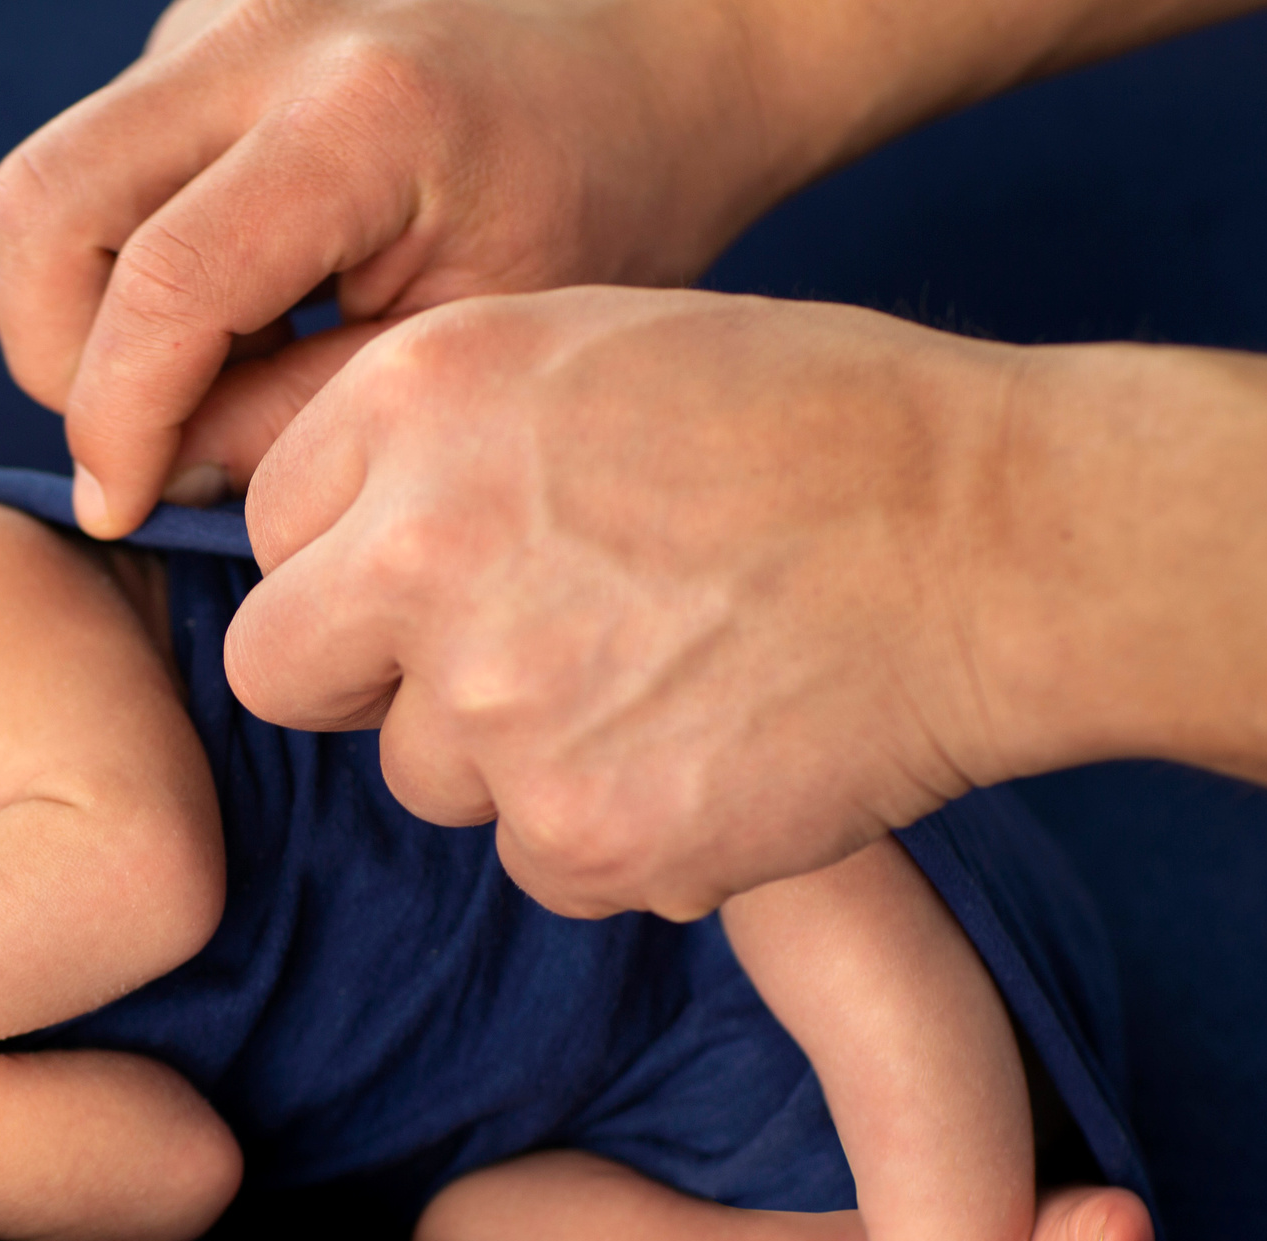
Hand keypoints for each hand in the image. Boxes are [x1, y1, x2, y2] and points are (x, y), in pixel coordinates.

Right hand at [0, 0, 804, 536]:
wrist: (662, 42)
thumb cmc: (604, 201)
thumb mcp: (475, 344)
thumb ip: (304, 417)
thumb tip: (167, 468)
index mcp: (362, 116)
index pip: (160, 286)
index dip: (114, 425)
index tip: (120, 509)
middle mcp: (266, 29)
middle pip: (44, 203)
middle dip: (52, 351)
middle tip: (135, 441)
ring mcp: (221, 3)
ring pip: (57, 181)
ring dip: (92, 304)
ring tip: (214, 370)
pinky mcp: (203, 12)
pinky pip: (111, 154)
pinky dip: (139, 249)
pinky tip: (248, 297)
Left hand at [230, 287, 1028, 919]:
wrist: (998, 543)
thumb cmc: (811, 428)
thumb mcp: (586, 353)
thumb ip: (425, 441)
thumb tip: (316, 544)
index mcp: (415, 396)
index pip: (268, 527)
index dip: (348, 562)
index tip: (431, 574)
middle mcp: (420, 547)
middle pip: (279, 672)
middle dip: (366, 681)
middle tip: (498, 658)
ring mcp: (493, 702)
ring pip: (424, 778)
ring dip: (512, 759)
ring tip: (664, 680)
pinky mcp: (580, 831)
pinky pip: (539, 860)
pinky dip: (614, 830)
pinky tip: (714, 748)